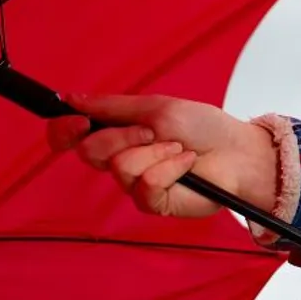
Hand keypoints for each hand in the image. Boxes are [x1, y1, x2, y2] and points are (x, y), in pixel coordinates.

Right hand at [46, 94, 276, 218]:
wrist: (237, 152)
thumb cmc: (203, 127)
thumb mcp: (157, 106)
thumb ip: (112, 106)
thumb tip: (71, 98)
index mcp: (118, 133)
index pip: (71, 137)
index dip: (64, 130)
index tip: (78, 120)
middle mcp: (121, 159)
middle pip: (90, 151)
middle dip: (124, 135)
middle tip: (154, 131)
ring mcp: (135, 182)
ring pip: (119, 166)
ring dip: (154, 150)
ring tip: (178, 148)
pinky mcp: (152, 202)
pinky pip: (145, 185)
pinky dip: (170, 168)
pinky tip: (186, 165)